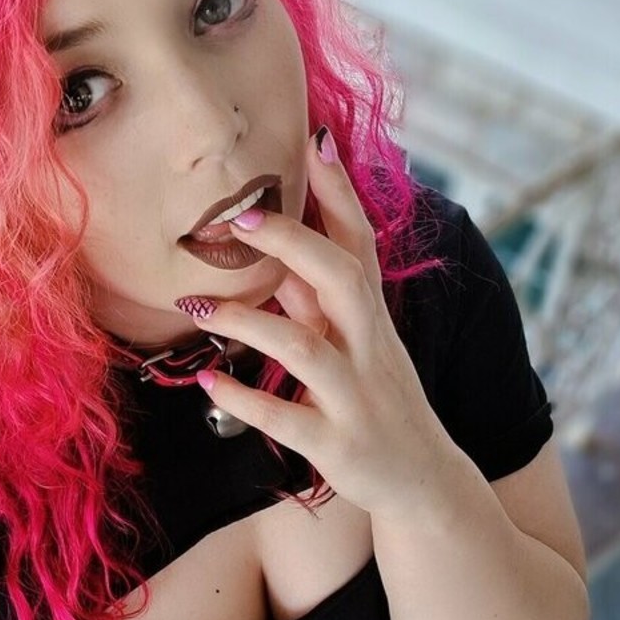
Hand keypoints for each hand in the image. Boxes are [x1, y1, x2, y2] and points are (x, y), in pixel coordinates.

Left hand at [184, 129, 458, 517]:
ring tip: (197, 306)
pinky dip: (243, 399)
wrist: (422, 480)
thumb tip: (275, 244)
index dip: (340, 193)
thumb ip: (317, 298)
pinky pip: (284, 418)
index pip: (360, 243)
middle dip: (295, 243)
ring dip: (247, 323)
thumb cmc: (379, 398)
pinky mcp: (336, 444)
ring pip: (303, 348)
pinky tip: (208, 382)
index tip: (315, 139)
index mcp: (373, 318)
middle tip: (240, 219)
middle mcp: (369, 349)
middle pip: (342, 280)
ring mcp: (354, 397)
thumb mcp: (356, 342)